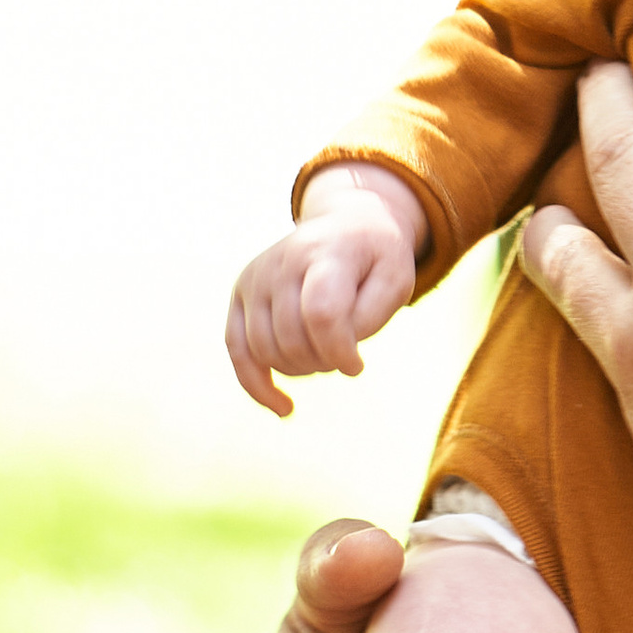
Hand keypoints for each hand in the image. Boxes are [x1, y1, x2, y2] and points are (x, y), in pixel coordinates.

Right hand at [226, 163, 427, 415]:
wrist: (346, 224)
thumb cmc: (376, 260)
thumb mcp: (396, 280)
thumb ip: (372, 315)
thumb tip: (339, 353)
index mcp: (326, 252)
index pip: (320, 313)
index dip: (339, 351)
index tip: (357, 366)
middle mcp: (282, 261)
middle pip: (291, 337)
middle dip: (322, 362)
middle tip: (346, 358)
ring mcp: (255, 276)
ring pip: (264, 350)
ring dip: (298, 370)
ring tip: (325, 360)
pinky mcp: (240, 293)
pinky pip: (237, 349)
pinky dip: (257, 384)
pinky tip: (284, 407)